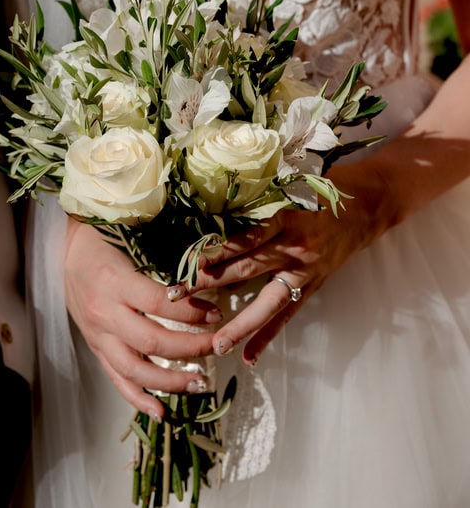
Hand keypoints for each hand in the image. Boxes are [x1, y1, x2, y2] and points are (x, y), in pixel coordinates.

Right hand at [64, 220, 220, 418]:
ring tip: (200, 384)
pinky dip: (138, 398)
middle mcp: (104, 313)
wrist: (64, 251)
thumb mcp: (129, 241)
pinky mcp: (95, 347)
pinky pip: (116, 379)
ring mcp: (98, 335)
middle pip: (151, 342)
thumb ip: (160, 261)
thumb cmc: (102, 240)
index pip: (158, 304)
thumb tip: (203, 275)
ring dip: (170, 382)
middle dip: (190, 349)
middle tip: (218, 347)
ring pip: (134, 370)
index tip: (215, 314)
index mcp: (114, 282)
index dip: (190, 312)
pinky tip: (161, 412)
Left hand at [179, 162, 389, 364]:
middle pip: (247, 269)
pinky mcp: (313, 286)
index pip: (244, 240)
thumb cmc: (323, 191)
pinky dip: (268, 335)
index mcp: (286, 219)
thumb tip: (217, 215)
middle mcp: (294, 247)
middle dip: (210, 282)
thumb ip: (259, 205)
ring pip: (266, 301)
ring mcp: (305, 271)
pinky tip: (249, 357)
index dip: (215, 251)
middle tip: (179, 295)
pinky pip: (287, 315)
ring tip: (216, 344)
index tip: (188, 263)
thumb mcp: (290, 189)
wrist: (367, 206)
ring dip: (239, 323)